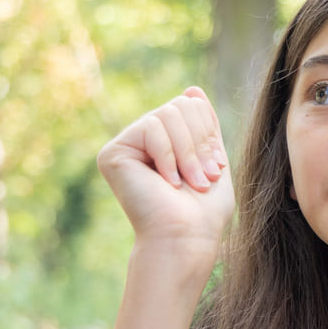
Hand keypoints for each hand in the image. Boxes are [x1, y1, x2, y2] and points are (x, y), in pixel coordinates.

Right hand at [97, 87, 234, 251]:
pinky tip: (166, 183)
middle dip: (200, 143)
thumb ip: (204, 126)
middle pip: (181, 105)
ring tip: (190, 183)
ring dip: (188, 153)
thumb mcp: (212, 160)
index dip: (209, 134)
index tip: (214, 169)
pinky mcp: (113, 152)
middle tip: (203, 178)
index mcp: (166, 142)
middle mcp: (142, 141)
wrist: (186, 239)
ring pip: (169, 113)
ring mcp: (126, 146)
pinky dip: (169, 156)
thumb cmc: (203, 213)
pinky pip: (152, 126)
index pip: (192, 106)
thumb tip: (192, 89)